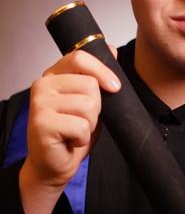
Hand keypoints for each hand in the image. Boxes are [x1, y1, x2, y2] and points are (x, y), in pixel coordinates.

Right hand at [20, 47, 120, 194]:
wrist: (54, 165)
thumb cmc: (71, 133)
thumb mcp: (90, 101)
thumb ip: (98, 77)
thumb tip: (112, 49)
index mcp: (54, 75)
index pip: (80, 57)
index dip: (102, 71)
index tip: (115, 87)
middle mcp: (43, 85)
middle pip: (90, 85)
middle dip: (97, 108)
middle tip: (82, 120)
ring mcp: (40, 103)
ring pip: (89, 106)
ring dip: (90, 125)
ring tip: (76, 131)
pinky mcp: (41, 123)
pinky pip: (81, 126)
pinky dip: (83, 138)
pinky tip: (70, 141)